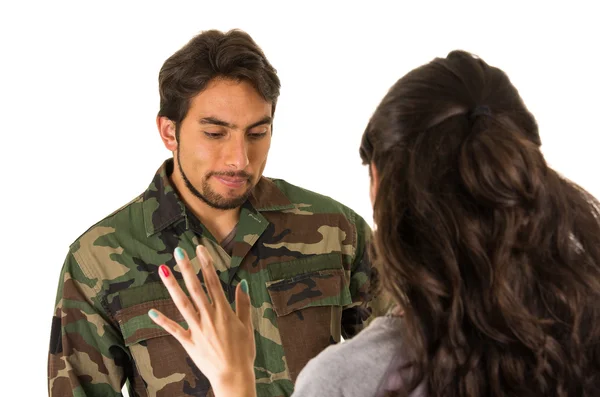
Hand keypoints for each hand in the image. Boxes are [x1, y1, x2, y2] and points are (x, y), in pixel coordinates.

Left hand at [148, 245, 256, 396]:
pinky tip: (152, 311)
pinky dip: (163, 321)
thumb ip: (243, 303)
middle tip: (178, 251)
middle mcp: (209, 317)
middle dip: (187, 268)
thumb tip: (242, 282)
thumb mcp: (247, 325)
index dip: (206, 263)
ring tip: (163, 270)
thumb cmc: (243, 351)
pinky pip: (174, 330)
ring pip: (182, 303)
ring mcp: (197, 329)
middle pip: (196, 288)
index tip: (200, 249)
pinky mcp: (189, 342)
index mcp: (224, 311)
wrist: (234, 375)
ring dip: (172, 286)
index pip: (213, 281)